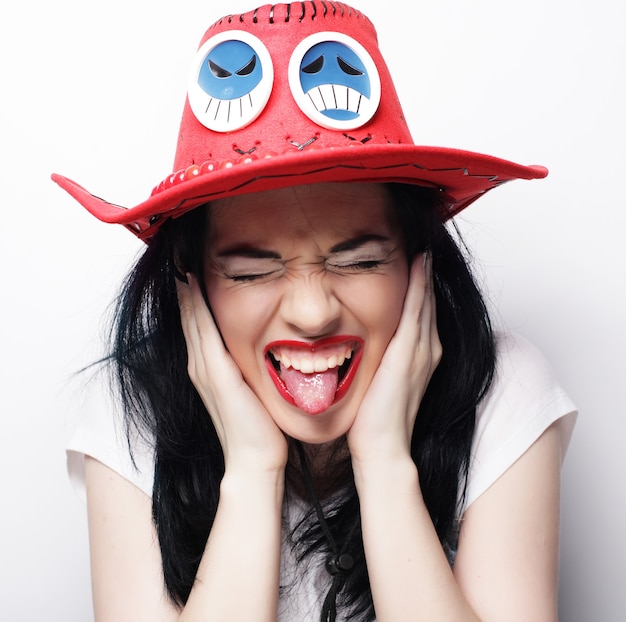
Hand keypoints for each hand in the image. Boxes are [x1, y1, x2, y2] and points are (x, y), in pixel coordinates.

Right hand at [177, 274, 287, 474]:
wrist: (254, 458)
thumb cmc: (257, 428)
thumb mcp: (249, 390)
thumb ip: (246, 370)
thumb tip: (262, 351)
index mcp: (207, 370)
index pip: (197, 326)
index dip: (192, 300)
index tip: (192, 273)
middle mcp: (199, 366)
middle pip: (188, 318)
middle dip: (185, 290)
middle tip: (182, 260)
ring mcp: (204, 369)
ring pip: (191, 320)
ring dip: (186, 292)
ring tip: (182, 264)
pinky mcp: (214, 371)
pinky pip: (202, 330)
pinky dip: (195, 306)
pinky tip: (192, 285)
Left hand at [347, 253, 441, 465]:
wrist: (383, 447)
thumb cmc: (377, 420)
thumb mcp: (382, 382)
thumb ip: (381, 361)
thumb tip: (366, 346)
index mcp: (421, 356)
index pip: (422, 312)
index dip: (421, 286)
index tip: (417, 261)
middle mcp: (428, 350)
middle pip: (429, 301)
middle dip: (426, 273)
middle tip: (424, 244)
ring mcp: (422, 351)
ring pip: (426, 300)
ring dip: (425, 272)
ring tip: (424, 246)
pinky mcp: (409, 353)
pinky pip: (416, 310)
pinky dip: (420, 285)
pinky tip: (419, 262)